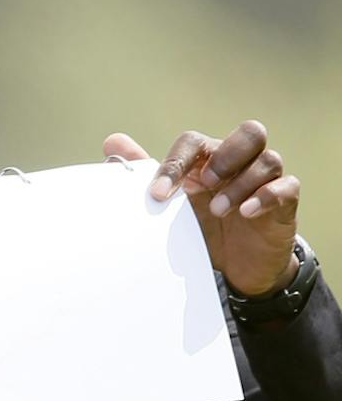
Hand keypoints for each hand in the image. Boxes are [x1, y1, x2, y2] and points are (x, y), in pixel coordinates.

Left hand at [106, 124, 301, 296]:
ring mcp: (265, 181)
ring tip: (218, 210)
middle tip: (204, 183)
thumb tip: (112, 141)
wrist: (234, 267)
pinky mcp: (284, 202)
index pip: (195, 141)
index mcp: (208, 160)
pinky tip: (246, 213)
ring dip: (240, 184)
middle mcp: (240, 163)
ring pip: (268, 160)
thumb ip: (146, 174)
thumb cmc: (200, 228)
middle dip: (225, 155)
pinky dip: (266, 196)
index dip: (176, 161)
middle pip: (250, 133)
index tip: (157, 195)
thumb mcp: (172, 206)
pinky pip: (286, 187)